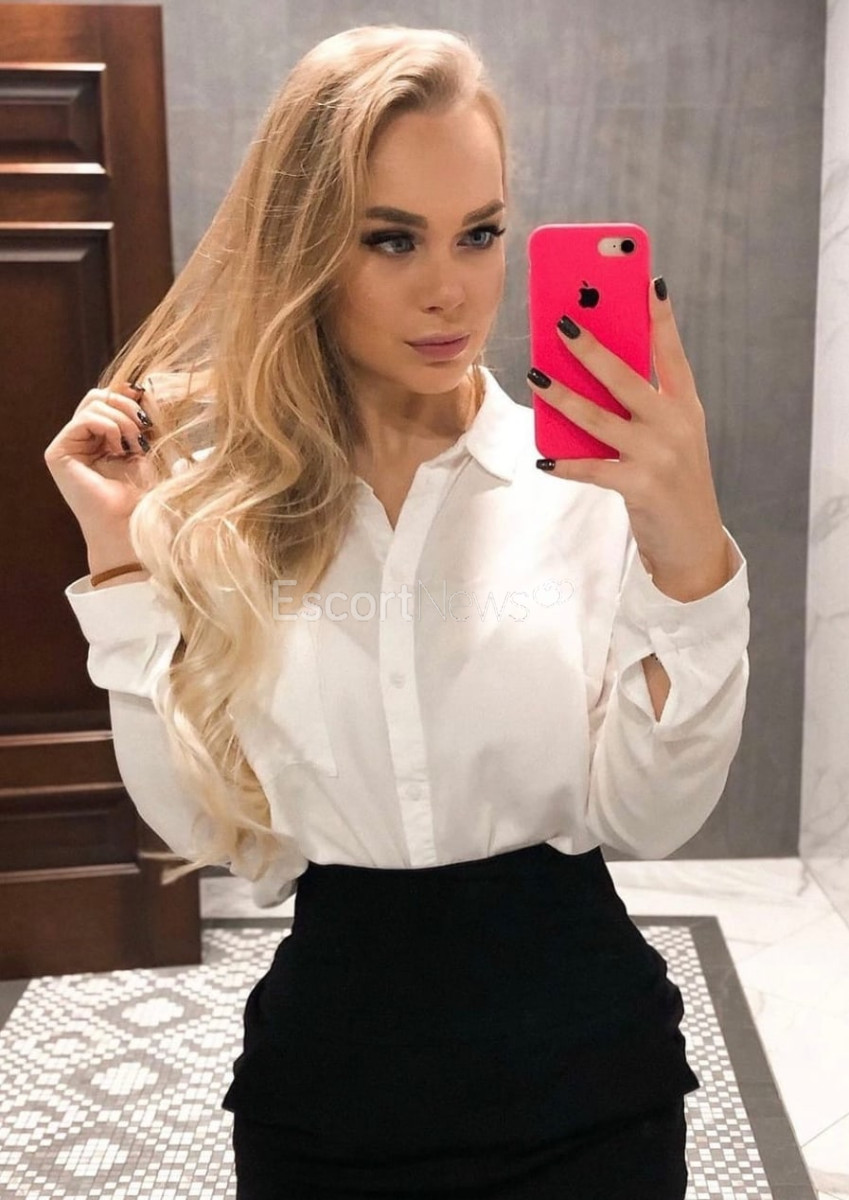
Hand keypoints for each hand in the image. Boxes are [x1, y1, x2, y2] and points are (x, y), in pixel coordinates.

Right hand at [43, 380, 159, 543]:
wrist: (132, 523)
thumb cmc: (144, 493)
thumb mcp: (150, 446)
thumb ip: (143, 418)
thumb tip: (143, 387)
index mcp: (101, 437)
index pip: (109, 398)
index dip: (130, 396)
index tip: (151, 412)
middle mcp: (82, 440)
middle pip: (99, 395)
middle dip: (126, 405)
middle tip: (144, 427)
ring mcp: (68, 445)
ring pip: (93, 403)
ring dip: (121, 419)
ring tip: (134, 444)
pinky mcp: (58, 453)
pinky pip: (83, 419)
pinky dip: (107, 426)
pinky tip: (118, 448)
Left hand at [528, 277, 731, 601]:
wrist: (694, 541)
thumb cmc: (674, 481)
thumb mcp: (672, 437)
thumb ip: (644, 407)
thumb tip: (594, 376)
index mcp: (686, 407)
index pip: (673, 354)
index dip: (662, 318)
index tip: (650, 282)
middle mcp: (675, 425)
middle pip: (627, 378)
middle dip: (592, 349)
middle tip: (562, 322)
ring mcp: (658, 455)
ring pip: (600, 419)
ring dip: (563, 396)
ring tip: (536, 376)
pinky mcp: (640, 486)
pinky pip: (592, 468)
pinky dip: (565, 463)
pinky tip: (543, 457)